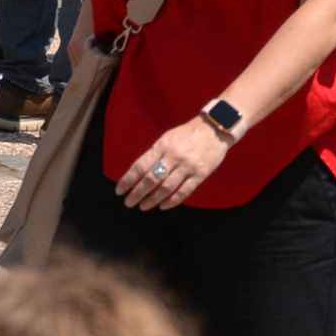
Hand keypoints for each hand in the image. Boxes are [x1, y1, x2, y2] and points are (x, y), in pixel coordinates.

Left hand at [116, 115, 230, 211]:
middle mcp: (174, 156)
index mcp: (163, 146)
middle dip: (137, 193)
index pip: (141, 166)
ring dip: (152, 199)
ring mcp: (188, 166)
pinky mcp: (201, 174)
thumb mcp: (167, 138)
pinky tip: (163, 206)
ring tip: (143, 206)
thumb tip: (138, 174)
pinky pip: (184, 191)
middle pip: (151, 179)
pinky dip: (172, 201)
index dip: (128, 180)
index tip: (120, 191)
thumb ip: (154, 154)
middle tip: (129, 202)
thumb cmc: (187, 134)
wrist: (215, 128)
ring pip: (166, 187)